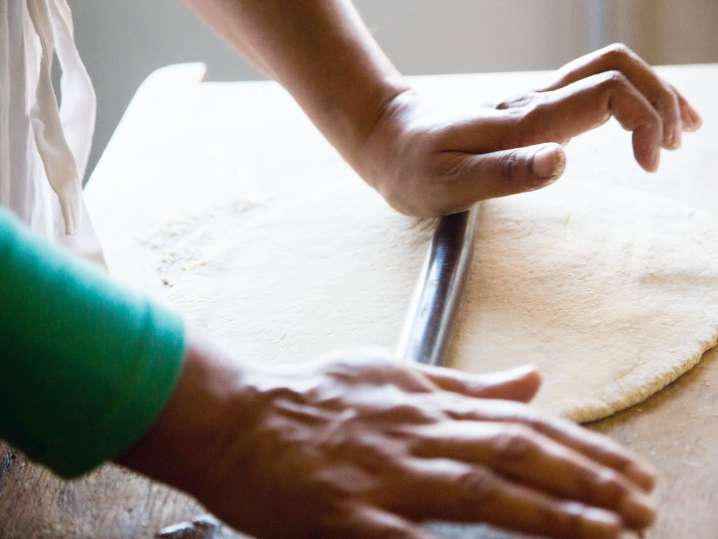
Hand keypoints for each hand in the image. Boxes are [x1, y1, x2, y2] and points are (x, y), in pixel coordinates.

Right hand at [122, 338, 656, 538]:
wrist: (235, 415)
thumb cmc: (313, 395)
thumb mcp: (394, 373)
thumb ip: (464, 384)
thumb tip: (532, 379)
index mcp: (424, 401)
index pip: (520, 423)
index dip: (582, 447)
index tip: (629, 471)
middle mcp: (415, 432)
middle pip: (514, 452)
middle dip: (587, 480)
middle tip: (643, 502)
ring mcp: (383, 473)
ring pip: (481, 487)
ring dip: (550, 510)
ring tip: (609, 528)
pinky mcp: (350, 514)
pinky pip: (412, 536)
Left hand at [356, 43, 701, 215]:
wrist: (387, 144)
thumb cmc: (413, 170)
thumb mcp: (450, 184)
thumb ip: (506, 173)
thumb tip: (561, 162)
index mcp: (522, 122)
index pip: (605, 94)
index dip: (643, 119)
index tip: (648, 164)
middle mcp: (534, 104)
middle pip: (617, 70)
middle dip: (659, 101)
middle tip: (670, 148)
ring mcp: (533, 105)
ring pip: (608, 73)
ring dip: (652, 94)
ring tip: (681, 132)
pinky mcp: (529, 114)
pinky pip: (590, 91)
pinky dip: (628, 102)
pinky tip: (639, 127)